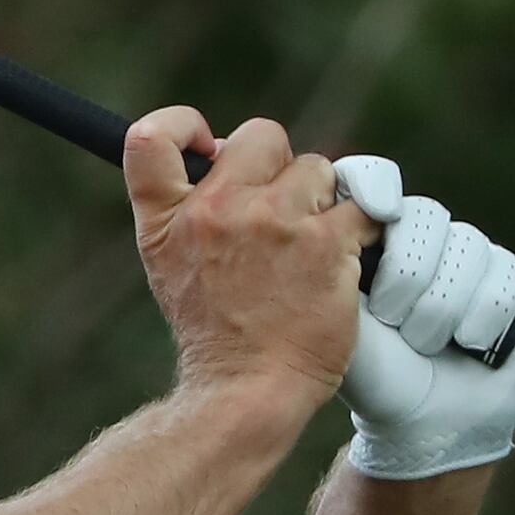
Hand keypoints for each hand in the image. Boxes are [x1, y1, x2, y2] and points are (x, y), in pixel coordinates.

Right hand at [123, 108, 376, 409]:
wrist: (246, 389)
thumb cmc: (215, 331)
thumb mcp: (170, 263)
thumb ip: (186, 206)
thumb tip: (224, 150)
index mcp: (168, 217)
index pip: (151, 137)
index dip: (184, 124)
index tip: (210, 144)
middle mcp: (216, 210)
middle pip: (262, 136)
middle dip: (280, 166)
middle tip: (282, 212)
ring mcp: (274, 222)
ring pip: (319, 170)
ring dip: (324, 201)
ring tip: (313, 246)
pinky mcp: (327, 244)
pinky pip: (363, 208)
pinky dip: (364, 228)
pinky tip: (350, 256)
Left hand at [327, 156, 514, 480]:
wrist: (416, 423)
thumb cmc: (365, 372)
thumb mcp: (327, 313)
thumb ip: (312, 257)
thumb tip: (299, 198)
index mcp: (363, 236)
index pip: (370, 179)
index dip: (373, 184)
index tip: (374, 208)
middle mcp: (417, 238)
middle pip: (423, 214)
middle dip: (407, 277)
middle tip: (390, 320)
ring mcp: (465, 257)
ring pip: (466, 247)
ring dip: (439, 307)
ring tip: (420, 344)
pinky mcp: (507, 281)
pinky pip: (505, 274)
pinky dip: (481, 317)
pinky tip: (467, 346)